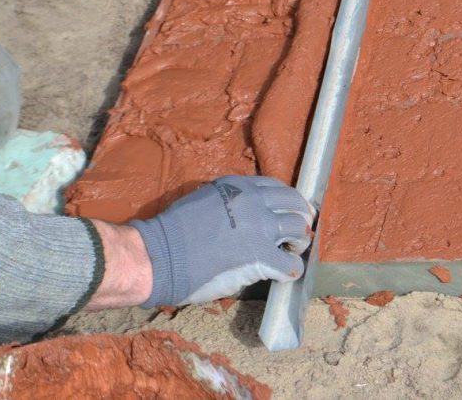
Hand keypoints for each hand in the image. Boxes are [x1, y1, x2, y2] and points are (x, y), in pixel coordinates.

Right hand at [128, 176, 314, 306]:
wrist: (161, 255)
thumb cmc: (174, 230)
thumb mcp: (205, 199)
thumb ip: (229, 202)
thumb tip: (244, 213)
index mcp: (240, 187)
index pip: (278, 188)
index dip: (288, 202)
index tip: (289, 212)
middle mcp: (255, 202)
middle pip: (295, 205)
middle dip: (301, 218)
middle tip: (298, 233)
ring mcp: (261, 228)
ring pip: (300, 230)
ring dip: (299, 242)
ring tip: (291, 251)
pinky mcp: (261, 257)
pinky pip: (291, 264)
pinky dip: (290, 270)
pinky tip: (284, 274)